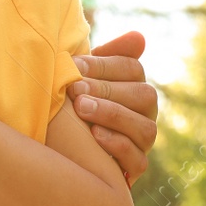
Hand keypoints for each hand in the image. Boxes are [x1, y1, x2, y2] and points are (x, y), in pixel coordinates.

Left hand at [68, 30, 158, 184]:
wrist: (60, 146)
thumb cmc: (71, 102)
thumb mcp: (82, 77)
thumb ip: (103, 55)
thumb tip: (139, 37)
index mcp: (133, 85)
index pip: (132, 68)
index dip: (105, 65)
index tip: (75, 66)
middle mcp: (145, 113)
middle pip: (144, 96)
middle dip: (108, 90)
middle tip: (76, 90)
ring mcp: (143, 142)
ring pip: (145, 129)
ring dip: (113, 116)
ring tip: (83, 109)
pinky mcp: (134, 168)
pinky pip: (138, 161)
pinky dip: (118, 146)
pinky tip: (95, 135)